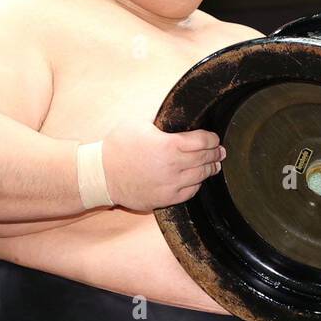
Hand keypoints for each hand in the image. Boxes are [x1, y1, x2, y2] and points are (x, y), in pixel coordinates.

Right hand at [101, 118, 224, 210]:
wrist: (100, 175)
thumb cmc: (117, 147)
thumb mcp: (139, 124)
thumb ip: (163, 124)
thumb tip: (179, 122)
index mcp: (169, 145)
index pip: (203, 141)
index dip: (212, 139)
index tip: (214, 138)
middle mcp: (173, 166)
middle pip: (205, 158)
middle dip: (215, 153)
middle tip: (220, 152)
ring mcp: (170, 185)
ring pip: (201, 176)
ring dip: (210, 169)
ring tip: (214, 165)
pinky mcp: (165, 199)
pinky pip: (189, 192)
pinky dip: (196, 184)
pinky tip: (197, 179)